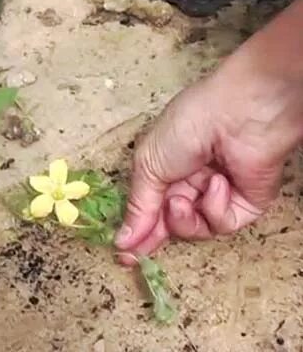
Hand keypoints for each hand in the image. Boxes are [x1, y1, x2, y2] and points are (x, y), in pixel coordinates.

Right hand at [115, 2, 302, 260]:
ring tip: (184, 197)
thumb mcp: (148, 164)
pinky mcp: (246, 205)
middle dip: (156, 233)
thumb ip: (138, 207)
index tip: (123, 252)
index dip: (137, 230)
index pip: (149, 207)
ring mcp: (218, 195)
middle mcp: (191, 184)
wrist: (237, 115)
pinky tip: (217, 184)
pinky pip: (222, 224)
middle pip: (170, 224)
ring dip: (184, 217)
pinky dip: (215, 207)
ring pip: (194, 229)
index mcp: (165, 168)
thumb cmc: (189, 124)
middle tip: (139, 251)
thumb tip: (122, 240)